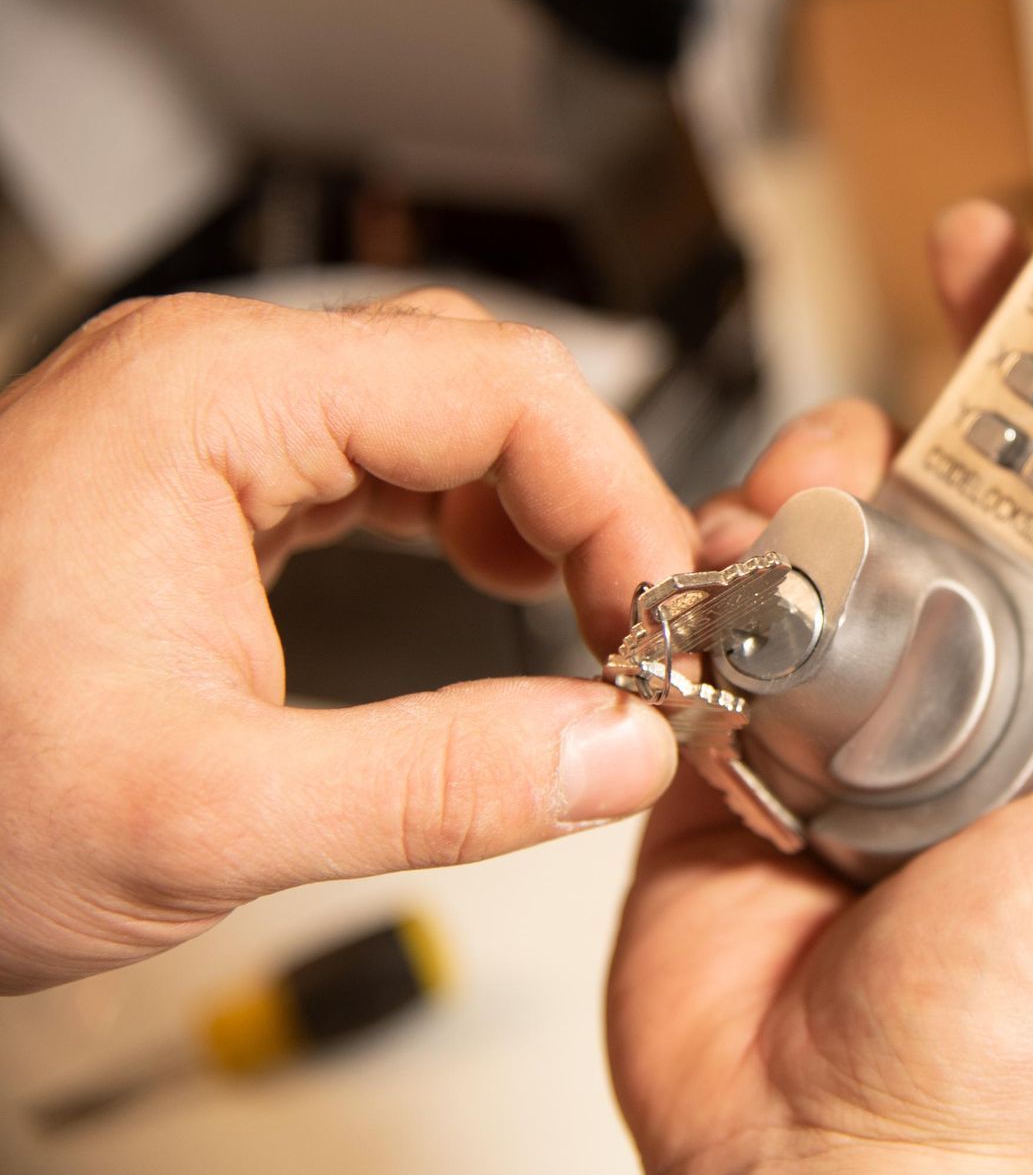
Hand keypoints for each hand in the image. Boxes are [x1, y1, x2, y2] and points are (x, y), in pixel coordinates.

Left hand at [0, 289, 691, 992]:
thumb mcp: (201, 813)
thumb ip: (437, 786)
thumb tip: (615, 752)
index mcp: (210, 400)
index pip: (502, 389)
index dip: (616, 502)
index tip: (666, 615)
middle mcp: (211, 384)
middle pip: (484, 385)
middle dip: (589, 502)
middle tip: (646, 624)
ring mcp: (206, 430)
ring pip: (441, 421)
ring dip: (537, 516)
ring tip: (591, 616)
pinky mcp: (205, 489)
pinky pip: (382, 469)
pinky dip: (467, 529)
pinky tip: (497, 592)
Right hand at [607, 203, 1032, 1173]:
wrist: (823, 1158)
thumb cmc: (1019, 1046)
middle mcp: (977, 669)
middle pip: (972, 457)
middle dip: (972, 349)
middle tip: (973, 266)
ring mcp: (849, 687)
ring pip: (835, 496)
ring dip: (829, 477)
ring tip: (826, 543)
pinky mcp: (732, 719)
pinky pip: (715, 583)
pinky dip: (716, 560)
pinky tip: (733, 600)